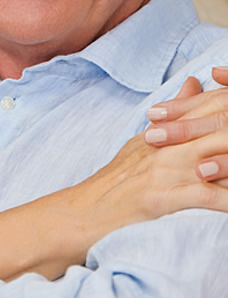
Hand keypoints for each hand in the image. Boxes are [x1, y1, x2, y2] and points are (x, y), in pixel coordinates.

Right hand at [64, 73, 227, 244]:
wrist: (83, 213)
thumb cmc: (113, 184)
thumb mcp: (141, 143)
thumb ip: (173, 114)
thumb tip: (196, 83)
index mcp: (163, 131)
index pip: (209, 106)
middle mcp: (167, 147)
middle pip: (220, 127)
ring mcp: (166, 171)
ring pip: (222, 159)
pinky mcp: (164, 198)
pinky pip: (210, 197)